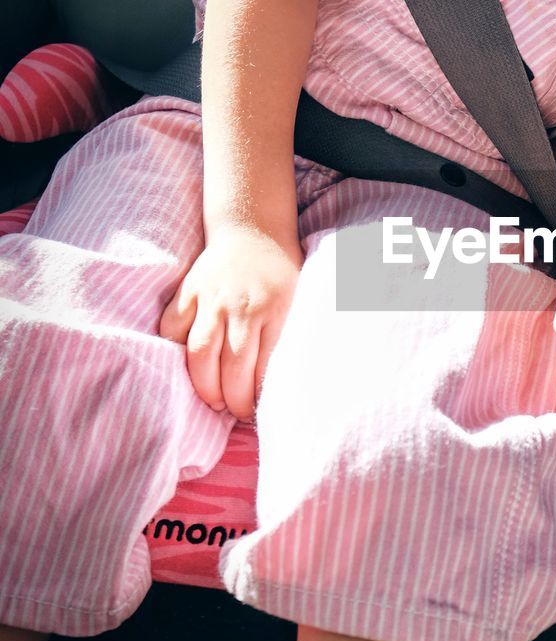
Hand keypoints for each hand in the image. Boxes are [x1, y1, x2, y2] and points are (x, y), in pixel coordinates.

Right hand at [158, 223, 302, 420]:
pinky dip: (175, 352)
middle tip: (234, 410)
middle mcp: (241, 307)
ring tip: (213, 399)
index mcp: (274, 311)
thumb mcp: (299, 302)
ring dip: (203, 386)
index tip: (257, 410)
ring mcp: (211, 299)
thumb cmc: (280, 274)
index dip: (258, 397)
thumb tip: (288, 382)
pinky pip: (172, 329)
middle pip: (230, 367)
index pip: (264, 368)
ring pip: (198, 353)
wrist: (253, 230)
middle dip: (232, 400)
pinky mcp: (188, 291)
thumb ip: (288, 338)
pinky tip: (187, 365)